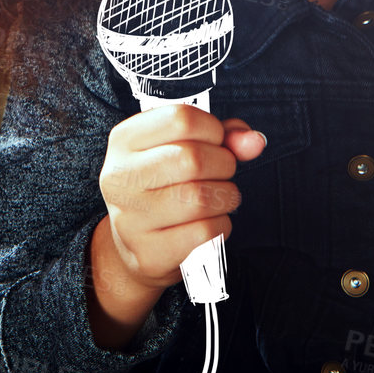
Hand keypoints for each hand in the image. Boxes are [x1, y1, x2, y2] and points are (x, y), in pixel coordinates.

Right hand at [88, 106, 264, 347]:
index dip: (212, 129)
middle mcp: (119, 178)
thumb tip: (254, 141)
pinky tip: (210, 222)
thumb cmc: (164, 186)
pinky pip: (204, 233)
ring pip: (201, 199)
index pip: (180, 119)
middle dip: (223, 164)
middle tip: (221, 173)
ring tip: (218, 197)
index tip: (214, 142)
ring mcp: (129, 219)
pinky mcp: (148, 253)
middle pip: (192, 158)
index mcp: (124, 140)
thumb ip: (222, 136)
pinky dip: (221, 226)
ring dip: (226, 197)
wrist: (134, 244)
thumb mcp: (184, 147)